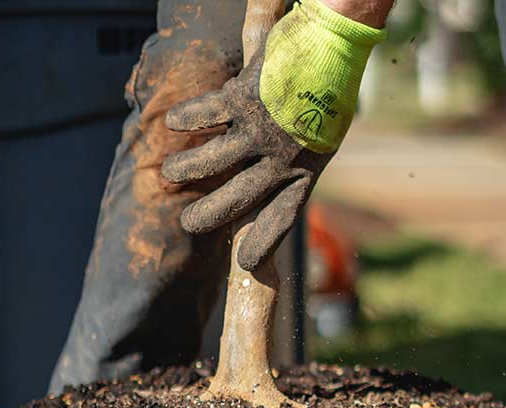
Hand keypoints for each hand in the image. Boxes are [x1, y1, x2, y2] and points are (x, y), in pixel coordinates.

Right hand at [161, 0, 384, 271]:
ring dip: (187, 168)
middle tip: (189, 225)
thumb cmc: (328, 93)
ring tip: (170, 172)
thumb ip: (297, 163)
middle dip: (210, 216)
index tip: (245, 264)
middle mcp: (282, 159)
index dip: (263, 242)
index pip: (282, 219)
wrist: (335, 46)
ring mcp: (261, 131)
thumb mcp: (321, 138)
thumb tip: (280, 177)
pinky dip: (186, 118)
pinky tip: (172, 121)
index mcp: (304, 172)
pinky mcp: (244, 99)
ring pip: (213, 160)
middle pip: (238, 199)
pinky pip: (206, 114)